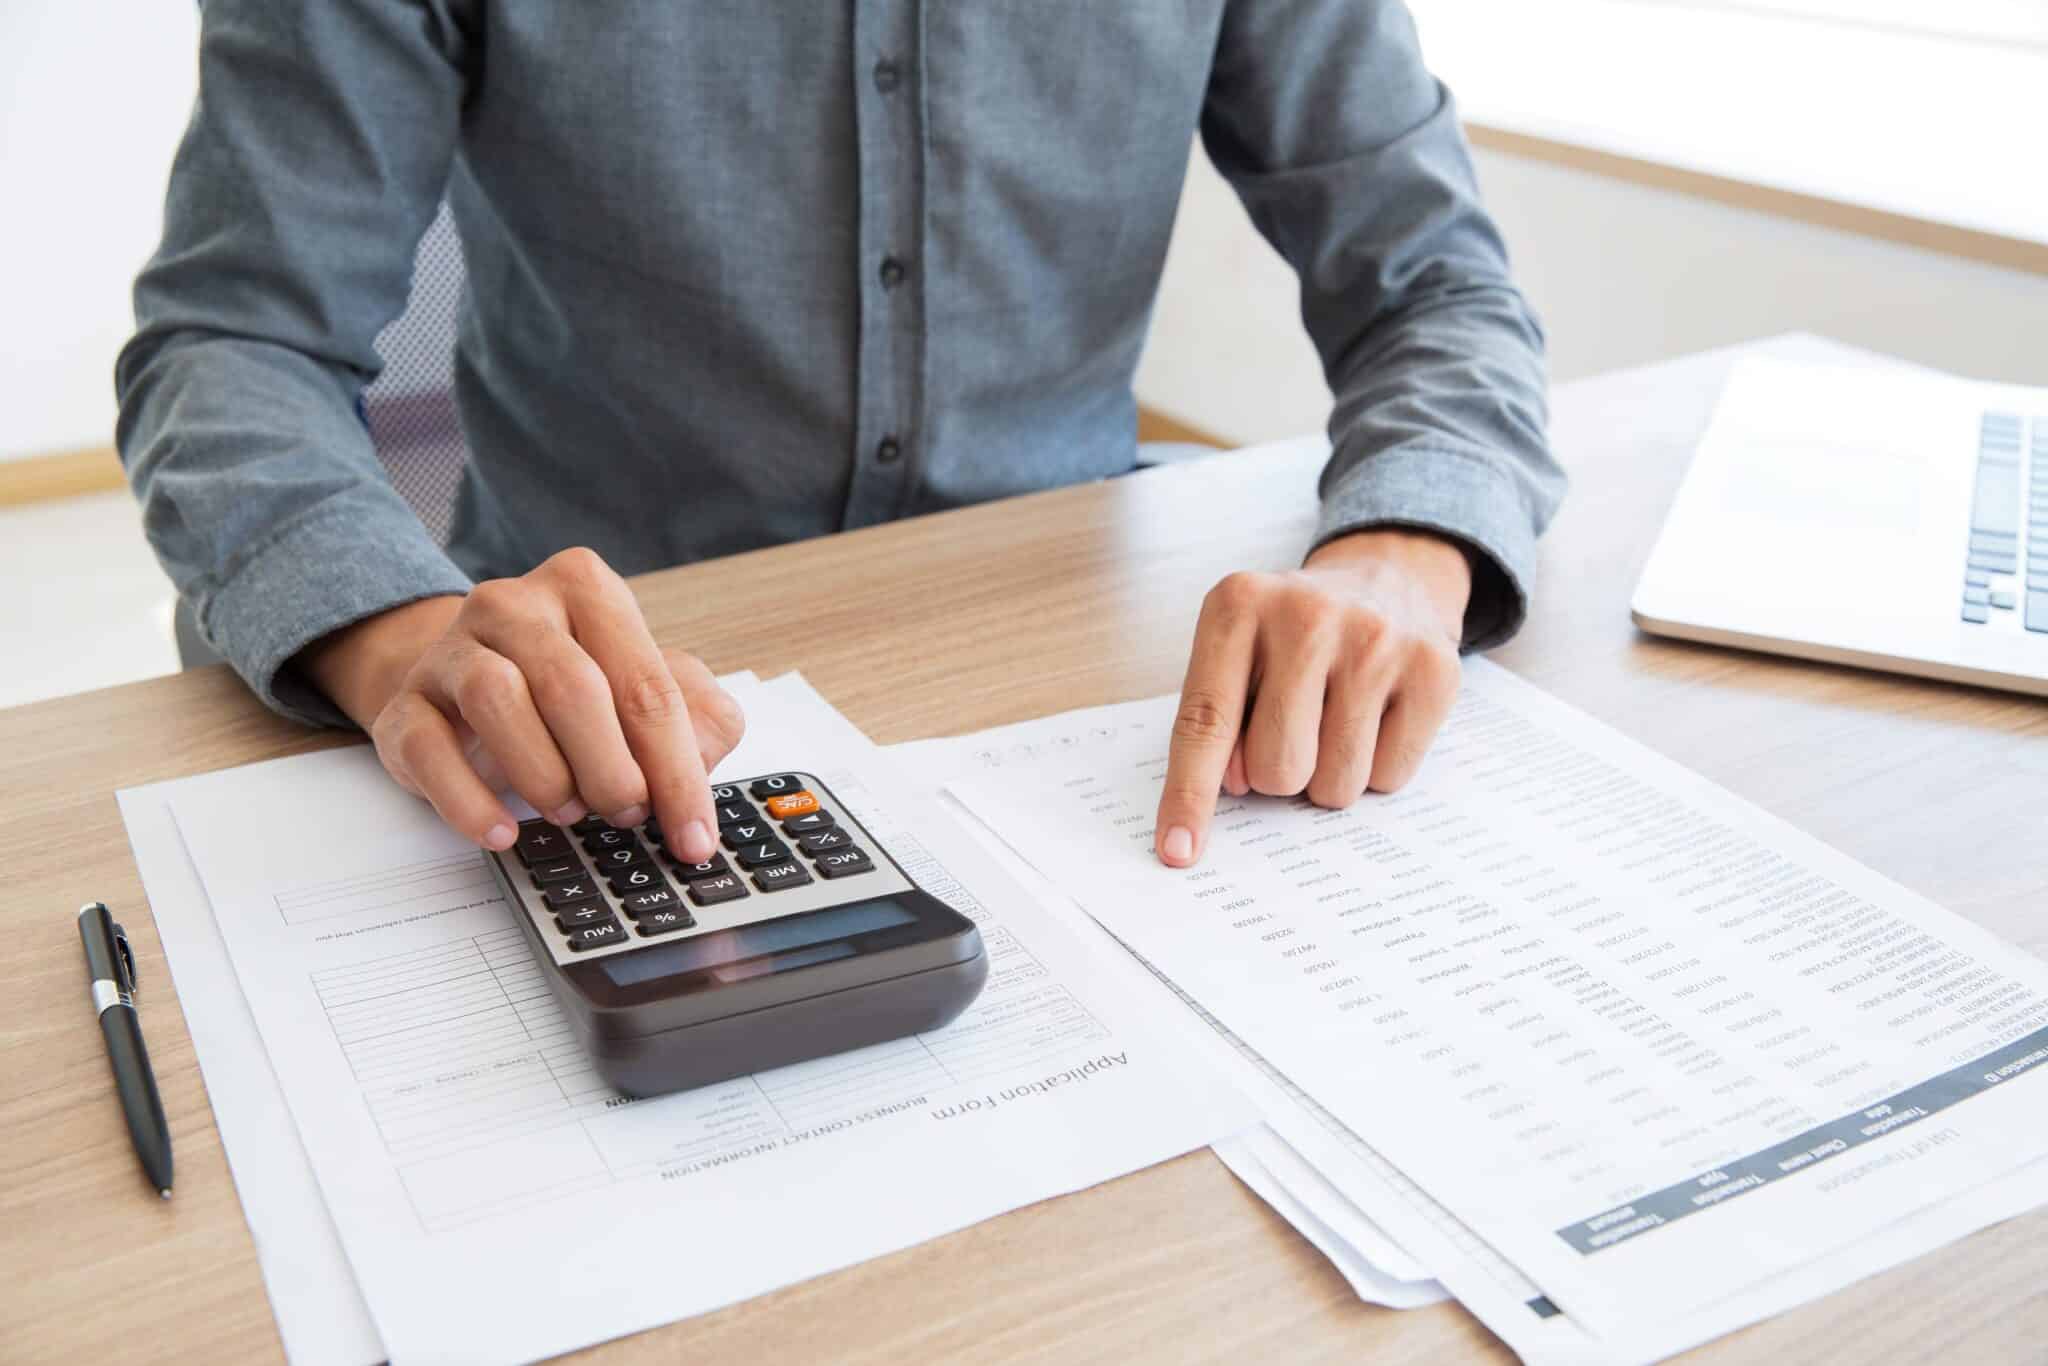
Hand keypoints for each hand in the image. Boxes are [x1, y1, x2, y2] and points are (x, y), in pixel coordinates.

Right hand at [298, 547, 744, 861]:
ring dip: (545, 774)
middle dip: (612, 769)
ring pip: (497, 699)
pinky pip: (429, 749)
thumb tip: (700, 767)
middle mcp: (515, 604)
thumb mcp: (645, 689)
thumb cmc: (572, 690)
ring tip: (570, 811)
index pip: (647, 685)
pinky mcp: (406, 702)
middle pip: (574, 686)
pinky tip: (502, 831)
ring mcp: (452, 648)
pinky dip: (469, 801)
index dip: (677, 770)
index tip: (694, 838)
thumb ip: (695, 718)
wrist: (465, 687)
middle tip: (628, 815)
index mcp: (587, 589)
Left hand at [1153, 529, 1470, 866]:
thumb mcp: (1237, 654)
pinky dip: (1378, 766)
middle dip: (1278, 774)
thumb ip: (1219, 720)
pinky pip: (1390, 778)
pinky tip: (1378, 714)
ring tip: (1336, 717)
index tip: (1178, 851)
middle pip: (1276, 769)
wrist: (1387, 576)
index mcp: (1237, 605)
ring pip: (1335, 784)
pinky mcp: (1434, 669)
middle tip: (1294, 729)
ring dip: (1329, 775)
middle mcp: (1306, 615)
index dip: (1189, 794)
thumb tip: (1236, 785)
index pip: (1204, 722)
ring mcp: (1376, 639)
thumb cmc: (1293, 634)